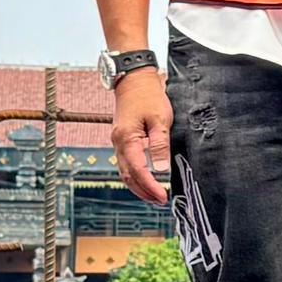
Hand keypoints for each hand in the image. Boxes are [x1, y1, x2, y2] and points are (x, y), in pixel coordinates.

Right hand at [112, 63, 172, 203]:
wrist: (134, 80)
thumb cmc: (148, 96)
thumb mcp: (160, 119)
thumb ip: (160, 144)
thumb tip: (160, 168)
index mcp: (127, 139)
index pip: (138, 170)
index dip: (150, 186)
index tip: (162, 196)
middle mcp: (118, 143)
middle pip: (128, 176)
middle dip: (143, 191)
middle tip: (160, 201)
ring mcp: (118, 142)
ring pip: (125, 171)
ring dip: (138, 186)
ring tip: (154, 195)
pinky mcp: (122, 140)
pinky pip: (126, 163)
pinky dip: (135, 175)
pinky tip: (146, 179)